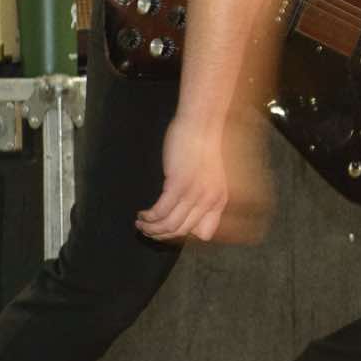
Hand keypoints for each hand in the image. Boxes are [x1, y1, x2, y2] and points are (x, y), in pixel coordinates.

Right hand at [137, 112, 271, 243]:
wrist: (201, 124)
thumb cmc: (201, 147)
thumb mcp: (209, 177)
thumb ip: (202, 196)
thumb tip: (185, 213)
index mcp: (219, 200)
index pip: (204, 234)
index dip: (184, 235)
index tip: (168, 230)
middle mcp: (209, 200)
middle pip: (182, 233)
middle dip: (161, 235)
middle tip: (148, 230)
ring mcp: (195, 194)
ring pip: (169, 226)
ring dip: (151, 228)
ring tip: (141, 223)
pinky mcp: (178, 184)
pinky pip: (160, 212)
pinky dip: (148, 217)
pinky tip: (142, 214)